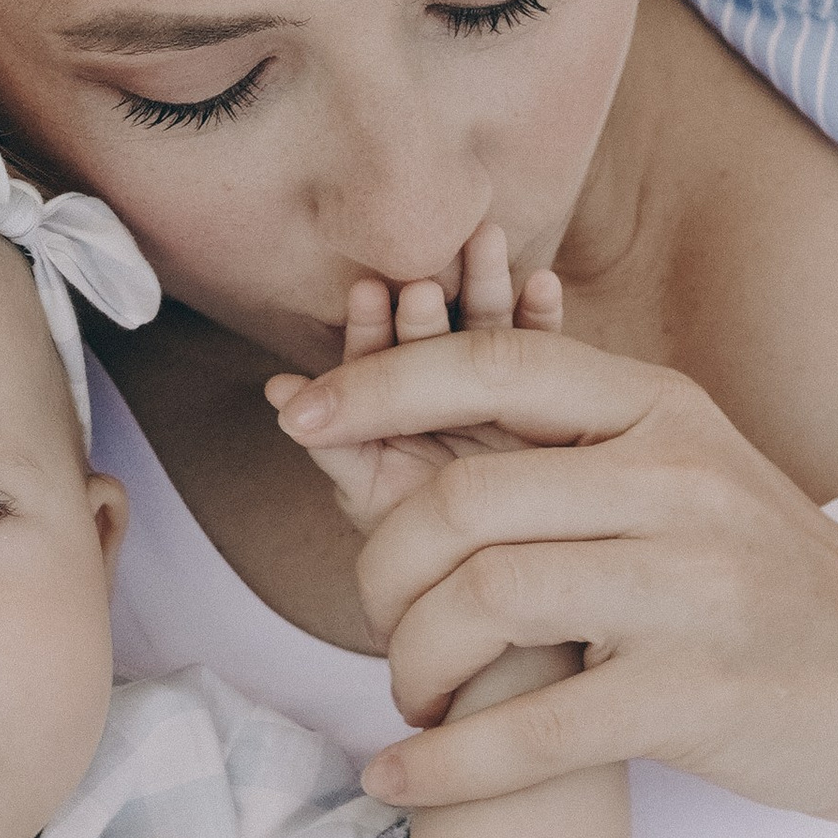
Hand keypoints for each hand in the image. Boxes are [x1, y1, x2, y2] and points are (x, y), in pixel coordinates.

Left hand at [265, 222, 564, 538]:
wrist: (499, 594)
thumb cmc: (426, 555)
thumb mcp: (376, 499)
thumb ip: (337, 447)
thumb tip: (280, 393)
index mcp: (396, 407)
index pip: (381, 357)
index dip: (373, 328)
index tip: (367, 295)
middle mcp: (445, 393)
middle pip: (438, 334)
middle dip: (433, 303)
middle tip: (427, 278)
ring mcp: (502, 396)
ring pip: (493, 330)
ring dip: (488, 286)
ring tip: (487, 243)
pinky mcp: (557, 403)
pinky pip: (553, 355)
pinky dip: (545, 317)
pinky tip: (545, 286)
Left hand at [268, 324, 837, 816]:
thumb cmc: (771, 574)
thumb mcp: (684, 470)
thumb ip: (564, 441)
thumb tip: (392, 400)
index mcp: (664, 411)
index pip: (495, 366)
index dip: (380, 386)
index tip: (298, 416)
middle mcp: (680, 482)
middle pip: (465, 500)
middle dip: (382, 570)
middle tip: (380, 625)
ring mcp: (695, 590)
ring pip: (485, 603)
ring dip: (412, 665)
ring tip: (414, 700)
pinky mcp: (700, 697)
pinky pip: (532, 731)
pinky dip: (443, 765)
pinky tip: (398, 776)